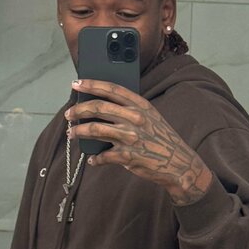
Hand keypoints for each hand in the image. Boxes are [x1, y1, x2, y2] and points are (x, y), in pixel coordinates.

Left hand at [66, 79, 213, 204]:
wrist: (180, 164)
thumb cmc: (163, 140)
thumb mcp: (152, 118)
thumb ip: (131, 111)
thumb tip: (102, 109)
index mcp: (140, 105)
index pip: (111, 89)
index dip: (91, 84)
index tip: (76, 83)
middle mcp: (135, 118)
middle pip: (98, 108)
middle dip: (78, 110)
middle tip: (69, 114)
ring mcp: (131, 137)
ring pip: (95, 130)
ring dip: (79, 132)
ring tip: (72, 134)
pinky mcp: (128, 156)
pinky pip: (103, 156)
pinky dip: (95, 159)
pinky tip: (93, 160)